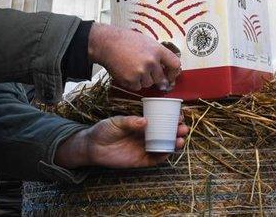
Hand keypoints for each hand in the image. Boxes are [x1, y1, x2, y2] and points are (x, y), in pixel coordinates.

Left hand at [54, 116, 189, 169]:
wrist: (92, 147)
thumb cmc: (104, 130)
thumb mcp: (116, 122)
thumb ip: (130, 121)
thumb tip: (145, 121)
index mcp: (142, 124)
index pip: (161, 120)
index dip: (172, 118)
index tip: (180, 115)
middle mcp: (146, 135)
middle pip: (166, 133)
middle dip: (178, 131)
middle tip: (183, 128)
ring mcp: (144, 148)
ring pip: (164, 146)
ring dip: (174, 143)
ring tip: (180, 140)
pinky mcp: (140, 160)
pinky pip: (154, 159)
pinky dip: (163, 156)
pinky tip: (169, 152)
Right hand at [87, 24, 181, 90]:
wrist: (107, 43)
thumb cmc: (126, 41)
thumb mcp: (148, 42)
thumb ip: (159, 54)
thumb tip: (167, 67)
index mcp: (158, 50)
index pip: (175, 65)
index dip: (174, 72)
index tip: (170, 75)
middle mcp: (151, 61)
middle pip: (161, 78)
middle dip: (155, 77)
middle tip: (145, 70)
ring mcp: (141, 72)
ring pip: (148, 84)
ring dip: (143, 79)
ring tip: (133, 67)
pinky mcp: (130, 80)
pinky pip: (137, 87)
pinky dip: (133, 83)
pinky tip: (127, 71)